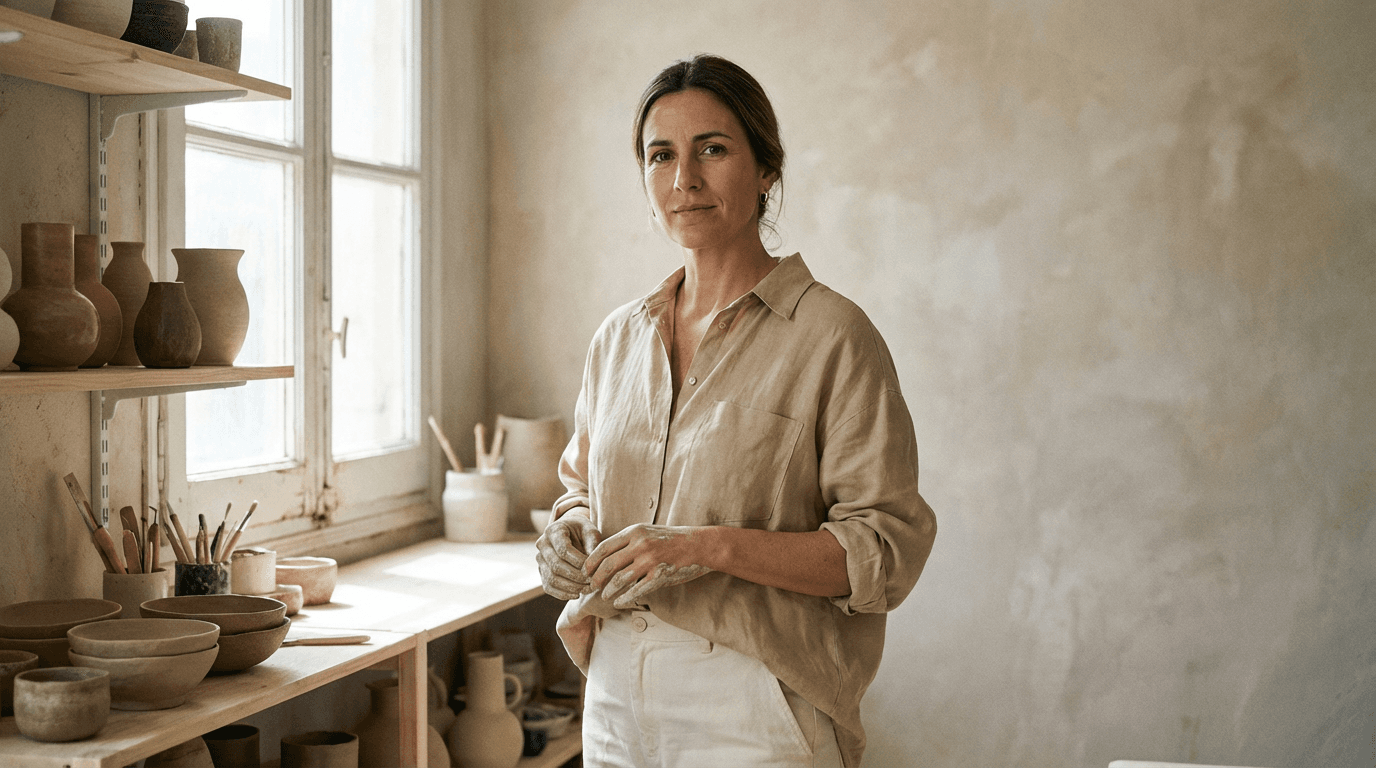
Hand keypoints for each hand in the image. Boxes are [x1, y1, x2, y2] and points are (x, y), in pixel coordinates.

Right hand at [536, 511, 603, 599]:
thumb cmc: (583, 532)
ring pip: (551, 579)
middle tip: (592, 582)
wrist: (572, 533)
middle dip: (576, 576)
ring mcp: (540, 560)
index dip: (579, 562)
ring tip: (587, 589)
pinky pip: (548, 587)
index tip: (593, 568)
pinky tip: (577, 594)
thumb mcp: (591, 531)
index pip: (563, 550)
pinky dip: (563, 594)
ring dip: (571, 587)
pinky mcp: (542, 572)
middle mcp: (542, 544)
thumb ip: (593, 544)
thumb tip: (592, 565)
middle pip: (556, 566)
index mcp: (553, 530)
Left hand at [585, 524, 712, 609]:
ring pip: (619, 579)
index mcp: (634, 532)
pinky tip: (618, 603)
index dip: (590, 562)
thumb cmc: (671, 539)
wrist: (699, 545)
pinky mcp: (660, 576)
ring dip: (608, 590)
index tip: (585, 571)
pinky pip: (636, 591)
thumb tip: (606, 556)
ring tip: (604, 596)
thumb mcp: (647, 532)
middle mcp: (640, 545)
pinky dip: (624, 599)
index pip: (603, 548)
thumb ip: (628, 541)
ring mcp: (650, 561)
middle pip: (608, 564)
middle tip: (591, 586)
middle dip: (596, 578)